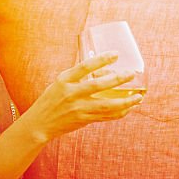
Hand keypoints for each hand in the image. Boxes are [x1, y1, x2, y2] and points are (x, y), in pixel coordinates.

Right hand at [20, 52, 142, 143]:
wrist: (40, 123)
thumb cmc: (51, 99)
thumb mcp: (60, 82)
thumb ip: (77, 75)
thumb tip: (99, 64)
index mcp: (65, 80)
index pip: (85, 66)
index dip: (102, 59)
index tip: (116, 54)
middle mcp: (72, 93)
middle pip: (98, 85)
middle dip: (118, 79)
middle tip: (131, 74)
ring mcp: (78, 108)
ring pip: (106, 105)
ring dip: (125, 101)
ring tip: (138, 97)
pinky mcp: (84, 120)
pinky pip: (105, 116)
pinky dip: (119, 112)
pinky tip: (129, 108)